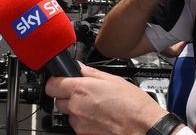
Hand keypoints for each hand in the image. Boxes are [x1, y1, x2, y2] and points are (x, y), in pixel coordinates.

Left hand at [45, 63, 166, 134]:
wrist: (143, 127)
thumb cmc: (133, 105)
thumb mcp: (113, 79)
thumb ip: (91, 72)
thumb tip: (79, 68)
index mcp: (81, 89)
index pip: (51, 85)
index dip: (56, 81)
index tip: (61, 80)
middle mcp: (76, 107)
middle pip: (58, 100)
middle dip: (67, 95)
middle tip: (84, 93)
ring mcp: (79, 123)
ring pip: (67, 113)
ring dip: (76, 108)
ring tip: (95, 105)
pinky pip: (77, 124)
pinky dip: (83, 120)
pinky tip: (98, 116)